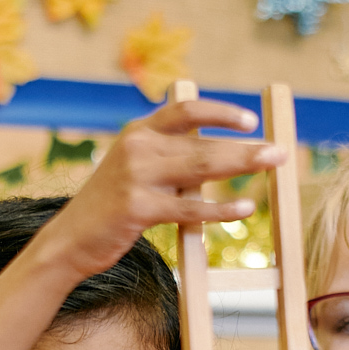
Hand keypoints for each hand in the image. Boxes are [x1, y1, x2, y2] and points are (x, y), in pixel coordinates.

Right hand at [30, 99, 286, 282]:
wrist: (68, 240)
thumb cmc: (108, 208)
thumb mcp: (133, 170)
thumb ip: (168, 158)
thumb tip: (217, 157)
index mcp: (137, 132)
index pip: (185, 109)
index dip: (220, 113)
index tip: (249, 122)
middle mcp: (137, 146)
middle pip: (203, 141)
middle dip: (246, 146)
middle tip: (280, 151)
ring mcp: (136, 176)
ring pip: (201, 168)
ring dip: (243, 165)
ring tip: (273, 166)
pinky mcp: (138, 208)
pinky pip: (189, 207)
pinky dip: (220, 208)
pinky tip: (243, 208)